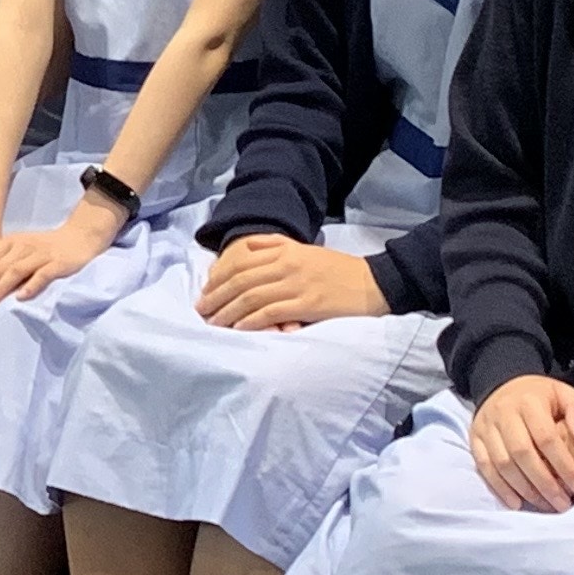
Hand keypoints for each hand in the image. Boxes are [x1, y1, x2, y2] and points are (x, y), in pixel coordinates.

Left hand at [0, 196, 120, 308]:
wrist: (78, 238)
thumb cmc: (45, 249)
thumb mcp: (19, 252)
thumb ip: (2, 264)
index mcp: (9, 243)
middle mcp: (21, 247)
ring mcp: (39, 254)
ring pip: (13, 271)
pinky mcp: (56, 263)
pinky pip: (41, 275)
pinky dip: (30, 286)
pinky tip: (21, 299)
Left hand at [198, 235, 391, 330]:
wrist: (372, 283)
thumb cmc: (336, 269)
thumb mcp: (303, 249)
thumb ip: (274, 245)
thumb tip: (244, 247)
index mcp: (284, 250)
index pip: (241, 262)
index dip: (219, 277)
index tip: (206, 291)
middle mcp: (287, 264)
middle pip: (241, 280)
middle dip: (217, 296)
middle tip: (202, 310)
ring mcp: (297, 284)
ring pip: (252, 297)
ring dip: (229, 311)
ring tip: (214, 322)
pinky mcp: (307, 304)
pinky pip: (271, 312)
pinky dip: (251, 321)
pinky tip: (239, 329)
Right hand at [468, 373, 573, 511]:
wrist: (503, 385)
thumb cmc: (541, 397)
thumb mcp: (565, 394)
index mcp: (529, 402)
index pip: (547, 439)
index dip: (565, 466)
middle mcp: (503, 413)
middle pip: (522, 454)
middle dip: (544, 484)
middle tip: (563, 504)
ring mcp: (486, 427)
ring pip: (503, 464)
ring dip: (525, 490)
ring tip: (546, 506)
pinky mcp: (475, 439)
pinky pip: (484, 467)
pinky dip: (500, 488)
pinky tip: (516, 503)